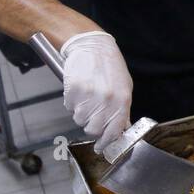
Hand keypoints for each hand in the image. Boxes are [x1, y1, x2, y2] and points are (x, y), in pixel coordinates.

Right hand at [60, 31, 132, 152]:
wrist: (92, 46)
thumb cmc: (110, 66)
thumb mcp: (124, 88)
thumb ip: (123, 109)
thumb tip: (121, 128)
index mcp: (122, 101)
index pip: (114, 131)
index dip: (106, 142)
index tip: (101, 147)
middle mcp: (107, 100)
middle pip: (93, 129)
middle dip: (91, 126)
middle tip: (91, 116)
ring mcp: (89, 95)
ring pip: (79, 119)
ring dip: (80, 114)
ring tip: (86, 98)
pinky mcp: (73, 90)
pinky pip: (69, 107)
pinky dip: (72, 103)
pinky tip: (79, 91)